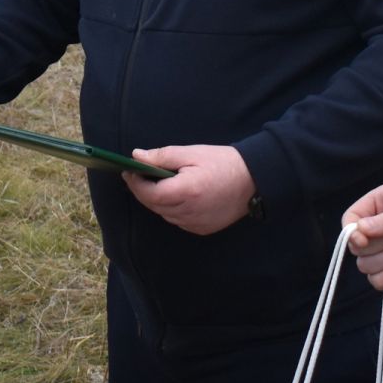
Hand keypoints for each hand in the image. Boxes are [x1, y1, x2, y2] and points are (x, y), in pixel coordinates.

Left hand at [124, 144, 254, 235]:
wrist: (253, 180)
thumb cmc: (222, 162)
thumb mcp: (191, 153)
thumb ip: (162, 156)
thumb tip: (136, 157)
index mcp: (186, 191)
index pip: (149, 194)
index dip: (135, 184)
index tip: (129, 171)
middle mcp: (189, 212)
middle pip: (154, 205)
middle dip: (143, 191)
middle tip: (139, 175)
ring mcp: (196, 224)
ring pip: (165, 214)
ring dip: (158, 201)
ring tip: (159, 184)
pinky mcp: (202, 229)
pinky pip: (178, 220)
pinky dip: (173, 209)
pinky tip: (178, 196)